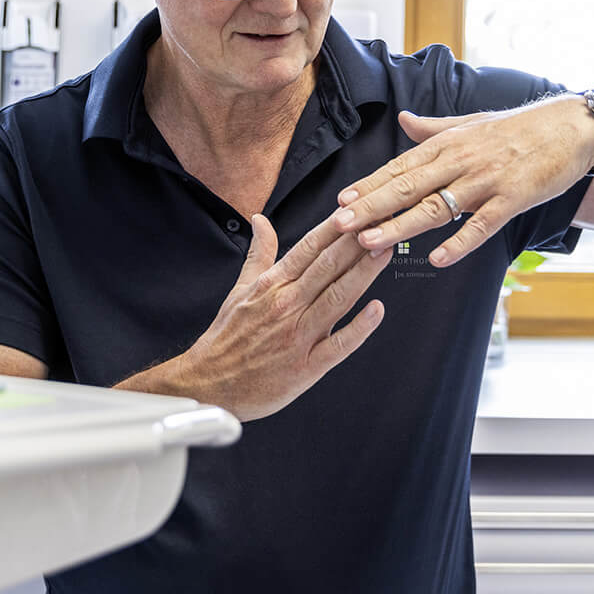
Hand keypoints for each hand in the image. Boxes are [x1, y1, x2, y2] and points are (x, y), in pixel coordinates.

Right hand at [129, 211, 390, 421]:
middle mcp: (286, 305)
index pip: (309, 248)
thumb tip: (261, 220)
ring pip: (337, 298)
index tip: (357, 210)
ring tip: (385, 251)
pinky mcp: (306, 367)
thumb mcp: (239, 289)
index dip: (335, 227)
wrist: (208, 384)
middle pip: (328, 267)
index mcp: (271, 285)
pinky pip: (338, 345)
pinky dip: (359, 328)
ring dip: (363, 273)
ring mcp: (297, 336)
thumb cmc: (226, 338)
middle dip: (357, 243)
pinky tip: (377, 310)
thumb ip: (259, 254)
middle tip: (382, 222)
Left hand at [331, 97, 593, 266]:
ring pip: (436, 206)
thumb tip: (402, 119)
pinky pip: (482, 224)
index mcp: (449, 143)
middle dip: (371, 207)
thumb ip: (434, 127)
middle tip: (339, 225)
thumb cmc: (522, 128)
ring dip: (401, 226)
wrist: (573, 127)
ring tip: (371, 243)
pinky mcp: (513, 198)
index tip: (341, 201)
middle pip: (408, 186)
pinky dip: (459, 242)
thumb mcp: (472, 122)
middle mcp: (461, 160)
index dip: (370, 185)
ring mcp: (487, 180)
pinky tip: (437, 258)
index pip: (400, 166)